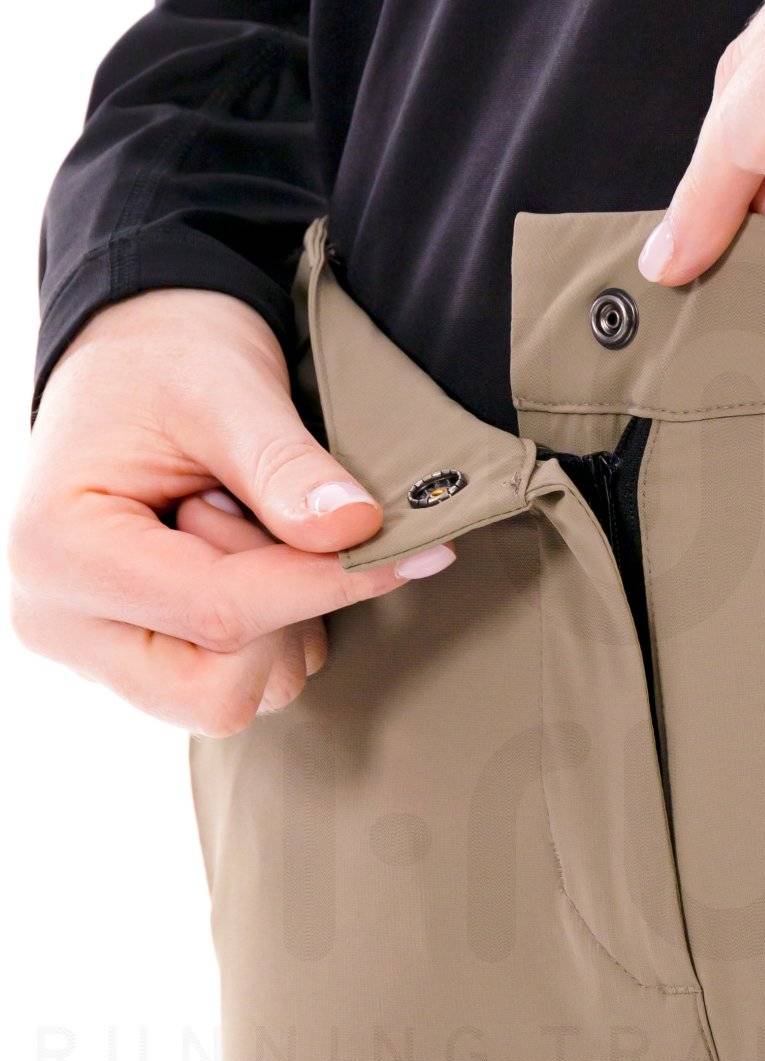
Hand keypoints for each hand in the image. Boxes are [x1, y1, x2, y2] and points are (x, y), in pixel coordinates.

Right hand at [9, 289, 454, 732]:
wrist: (133, 358)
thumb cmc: (162, 360)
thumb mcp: (223, 387)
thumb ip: (283, 463)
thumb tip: (355, 529)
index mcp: (58, 552)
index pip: (219, 613)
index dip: (325, 586)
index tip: (408, 555)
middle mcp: (62, 622)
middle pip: (218, 694)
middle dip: (281, 619)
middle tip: (265, 520)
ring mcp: (98, 654)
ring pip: (240, 700)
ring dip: (281, 624)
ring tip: (243, 523)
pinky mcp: (141, 664)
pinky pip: (240, 689)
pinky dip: (273, 635)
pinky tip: (246, 558)